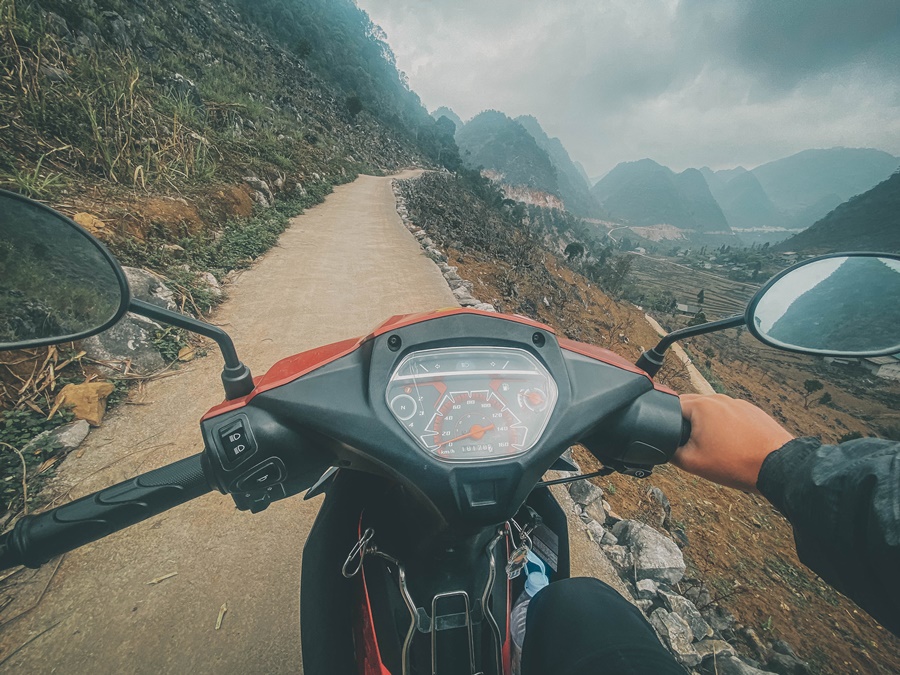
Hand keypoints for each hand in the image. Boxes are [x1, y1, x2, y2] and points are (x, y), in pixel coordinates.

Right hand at [673, 394, 794, 491]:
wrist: (777, 467)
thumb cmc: (736, 463)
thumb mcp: (692, 463)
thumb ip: (670, 452)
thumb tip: (663, 447)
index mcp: (702, 405)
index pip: (671, 405)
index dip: (667, 423)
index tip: (674, 439)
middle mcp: (719, 399)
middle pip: (692, 407)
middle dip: (687, 424)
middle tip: (693, 446)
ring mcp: (738, 404)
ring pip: (712, 412)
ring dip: (707, 426)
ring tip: (716, 449)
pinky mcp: (752, 412)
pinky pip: (730, 416)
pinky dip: (726, 429)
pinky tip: (732, 446)